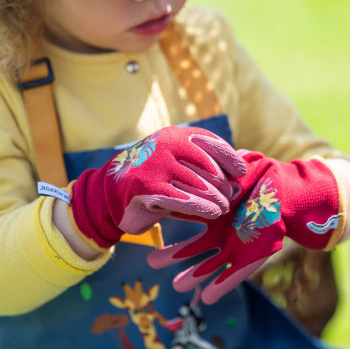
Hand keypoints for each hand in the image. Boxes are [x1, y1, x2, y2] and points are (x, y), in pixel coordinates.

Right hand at [68, 126, 246, 248]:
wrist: (108, 192)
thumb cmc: (151, 177)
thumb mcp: (174, 163)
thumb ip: (200, 165)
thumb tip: (237, 171)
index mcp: (174, 135)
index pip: (210, 142)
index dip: (229, 157)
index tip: (241, 171)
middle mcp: (165, 144)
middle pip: (208, 165)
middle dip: (223, 183)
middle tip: (231, 195)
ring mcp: (156, 164)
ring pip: (199, 184)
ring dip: (216, 199)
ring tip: (224, 208)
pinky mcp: (148, 186)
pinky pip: (184, 199)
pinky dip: (201, 207)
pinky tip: (213, 213)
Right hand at [147, 150, 342, 303]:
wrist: (288, 195)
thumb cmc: (262, 179)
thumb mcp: (238, 168)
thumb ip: (218, 164)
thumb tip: (199, 149)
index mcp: (214, 214)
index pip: (187, 223)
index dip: (170, 226)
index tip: (151, 228)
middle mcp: (220, 232)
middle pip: (192, 249)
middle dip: (173, 255)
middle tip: (152, 262)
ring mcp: (234, 247)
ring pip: (210, 266)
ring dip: (194, 276)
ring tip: (176, 285)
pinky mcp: (251, 258)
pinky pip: (236, 275)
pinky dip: (222, 286)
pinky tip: (207, 298)